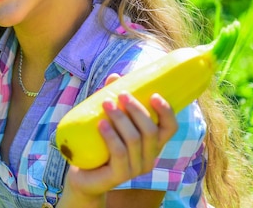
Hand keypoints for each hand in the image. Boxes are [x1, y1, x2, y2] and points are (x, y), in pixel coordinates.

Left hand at [61, 76, 177, 204]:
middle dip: (137, 110)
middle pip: (151, 131)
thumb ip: (113, 100)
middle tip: (121, 95)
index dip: (167, 112)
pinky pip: (119, 153)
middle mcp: (148, 157)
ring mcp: (135, 169)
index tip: (154, 95)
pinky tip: (101, 124)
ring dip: (121, 119)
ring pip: (134, 140)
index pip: (170, 128)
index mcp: (152, 143)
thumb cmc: (99, 144)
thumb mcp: (108, 119)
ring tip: (106, 103)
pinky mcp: (119, 176)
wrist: (83, 174)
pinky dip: (110, 136)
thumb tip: (115, 76)